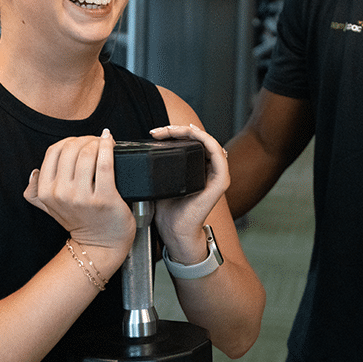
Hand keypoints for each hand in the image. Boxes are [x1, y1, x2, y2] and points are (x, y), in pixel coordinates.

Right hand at [24, 129, 135, 250]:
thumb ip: (36, 192)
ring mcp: (82, 197)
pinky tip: (111, 144)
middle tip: (96, 141)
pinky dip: (109, 149)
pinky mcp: (104, 198)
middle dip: (86, 139)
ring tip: (105, 144)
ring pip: (88, 154)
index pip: (54, 151)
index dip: (70, 140)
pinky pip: (105, 164)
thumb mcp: (50, 209)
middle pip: (71, 149)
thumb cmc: (81, 222)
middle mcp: (62, 194)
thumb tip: (33, 172)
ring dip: (98, 143)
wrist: (101, 245)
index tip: (82, 142)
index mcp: (46, 192)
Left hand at [149, 124, 229, 262]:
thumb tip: (142, 150)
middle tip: (160, 130)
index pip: (191, 141)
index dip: (174, 132)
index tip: (155, 133)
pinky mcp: (220, 181)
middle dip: (179, 129)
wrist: (175, 232)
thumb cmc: (168, 210)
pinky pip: (217, 153)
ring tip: (171, 130)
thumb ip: (158, 166)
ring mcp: (217, 174)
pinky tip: (193, 134)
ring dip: (190, 131)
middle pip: (199, 139)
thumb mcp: (160, 181)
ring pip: (208, 141)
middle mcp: (209, 169)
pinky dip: (205, 139)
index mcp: (198, 168)